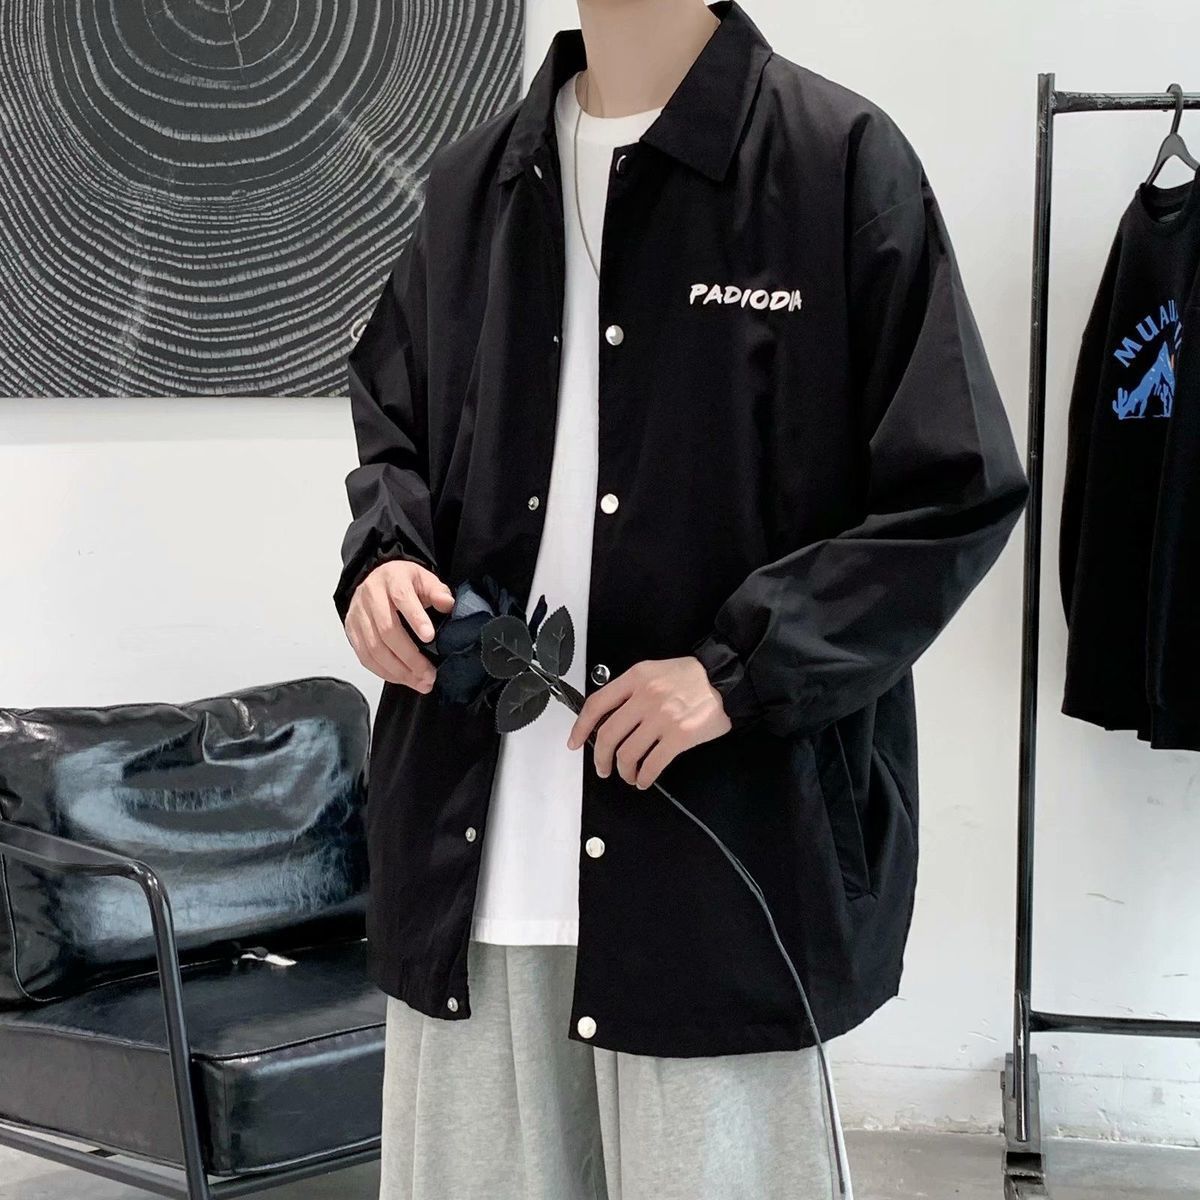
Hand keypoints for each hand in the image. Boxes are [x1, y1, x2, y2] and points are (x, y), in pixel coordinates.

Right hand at [344, 561, 454, 690]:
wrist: (376, 579)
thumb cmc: (404, 582)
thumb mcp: (425, 579)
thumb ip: (438, 592)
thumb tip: (448, 604)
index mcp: (392, 579)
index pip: (402, 598)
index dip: (416, 618)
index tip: (429, 637)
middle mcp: (371, 597)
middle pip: (387, 630)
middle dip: (410, 656)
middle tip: (429, 674)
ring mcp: (358, 615)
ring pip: (374, 648)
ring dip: (398, 670)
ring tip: (420, 682)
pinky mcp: (352, 631)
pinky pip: (365, 657)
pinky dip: (384, 672)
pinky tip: (402, 678)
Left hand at [565, 656, 731, 789]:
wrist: (726, 679)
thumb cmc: (691, 677)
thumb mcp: (653, 672)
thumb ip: (631, 690)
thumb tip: (608, 719)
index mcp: (636, 678)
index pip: (596, 705)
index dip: (580, 727)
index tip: (574, 742)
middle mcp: (645, 697)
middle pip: (608, 735)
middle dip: (600, 758)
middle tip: (602, 768)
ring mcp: (662, 718)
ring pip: (628, 753)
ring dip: (623, 771)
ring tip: (628, 775)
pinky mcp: (680, 736)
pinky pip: (652, 764)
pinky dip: (644, 777)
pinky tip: (644, 780)